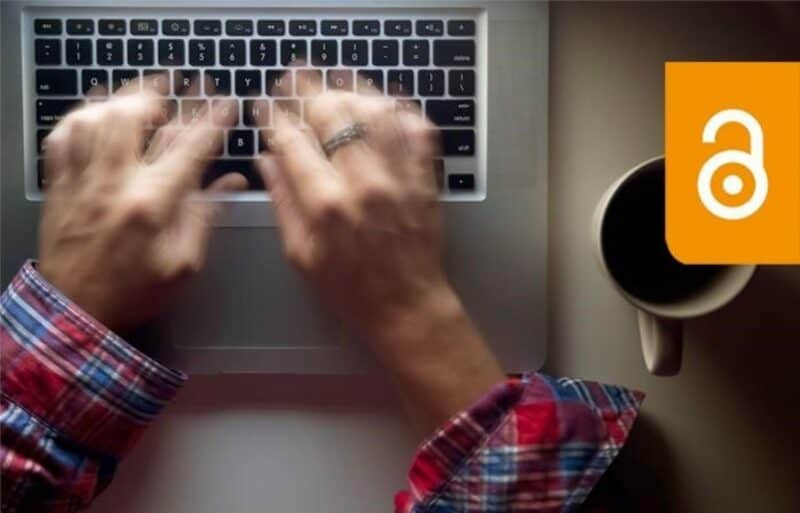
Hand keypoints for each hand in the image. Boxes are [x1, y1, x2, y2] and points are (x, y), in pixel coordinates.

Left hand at [38, 79, 244, 331]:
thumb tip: (231, 183)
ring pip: (94, 118)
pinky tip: (96, 114)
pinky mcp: (58, 185)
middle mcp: (113, 182)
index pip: (188, 147)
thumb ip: (205, 216)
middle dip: (160, 93)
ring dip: (120, 99)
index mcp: (151, 203)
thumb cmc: (133, 291)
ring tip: (140, 95)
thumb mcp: (183, 263)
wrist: (75, 311)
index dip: (211, 119)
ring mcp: (80, 180)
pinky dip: (80, 116)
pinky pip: (62, 136)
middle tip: (178, 85)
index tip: (224, 102)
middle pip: (133, 116)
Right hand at [259, 73, 504, 431]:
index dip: (273, 115)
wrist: (406, 304)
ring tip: (333, 79)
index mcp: (325, 204)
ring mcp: (399, 176)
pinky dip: (399, 107)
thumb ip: (282, 202)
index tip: (265, 104)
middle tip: (295, 76)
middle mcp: (364, 182)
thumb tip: (266, 160)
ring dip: (350, 87)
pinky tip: (382, 101)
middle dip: (307, 87)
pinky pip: (416, 127)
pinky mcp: (424, 177)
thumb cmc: (350, 288)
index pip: (292, 140)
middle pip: (333, 112)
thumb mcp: (300, 254)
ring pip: (375, 109)